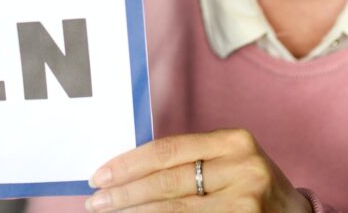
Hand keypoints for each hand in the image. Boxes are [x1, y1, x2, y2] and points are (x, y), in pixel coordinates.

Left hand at [85, 128, 312, 211]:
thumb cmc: (251, 186)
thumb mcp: (229, 161)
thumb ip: (190, 160)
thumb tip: (127, 170)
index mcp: (235, 141)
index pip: (169, 150)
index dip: (130, 163)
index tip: (101, 175)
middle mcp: (243, 167)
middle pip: (169, 181)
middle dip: (125, 193)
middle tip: (96, 201)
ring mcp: (246, 202)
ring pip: (176, 210)